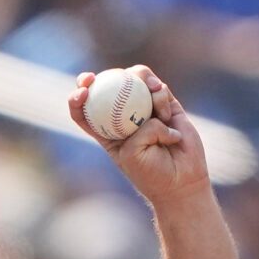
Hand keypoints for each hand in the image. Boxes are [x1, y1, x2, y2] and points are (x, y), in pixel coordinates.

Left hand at [67, 66, 209, 207]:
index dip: (76, 99)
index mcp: (106, 132)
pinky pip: (159, 89)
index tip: (81, 92)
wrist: (182, 180)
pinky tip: (166, 115)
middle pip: (103, 89)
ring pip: (134, 80)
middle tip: (92, 78)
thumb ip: (136, 130)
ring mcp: (144, 107)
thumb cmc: (152, 173)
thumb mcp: (132, 155)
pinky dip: (161, 97)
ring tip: (150, 93)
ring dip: (139, 80)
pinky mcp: (165, 104)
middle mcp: (123, 116)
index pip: (84, 112)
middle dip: (91, 79)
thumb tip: (149, 112)